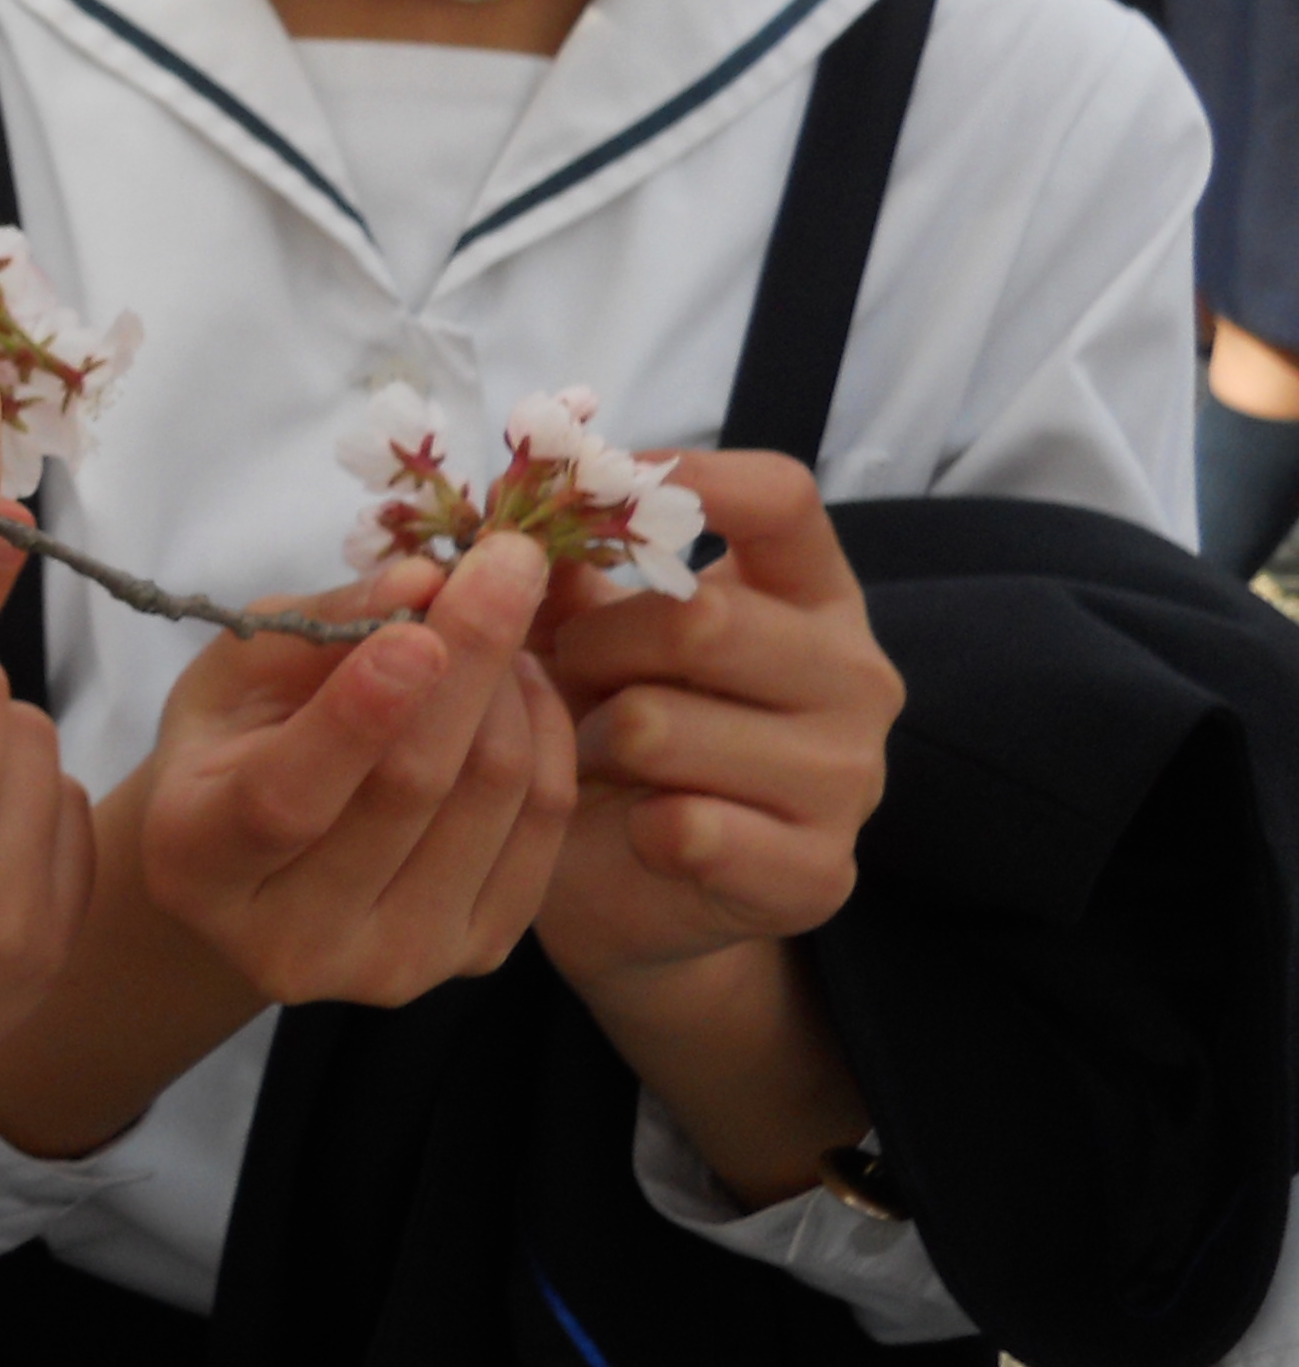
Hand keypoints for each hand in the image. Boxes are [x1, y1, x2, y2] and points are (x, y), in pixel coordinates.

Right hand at [139, 535, 574, 1007]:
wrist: (257, 862)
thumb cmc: (230, 743)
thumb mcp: (235, 671)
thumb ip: (319, 625)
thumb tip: (423, 582)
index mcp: (195, 862)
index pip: (286, 800)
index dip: (357, 716)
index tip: (416, 627)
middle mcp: (290, 941)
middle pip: (412, 791)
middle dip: (471, 657)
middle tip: (508, 559)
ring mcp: (390, 965)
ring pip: (492, 800)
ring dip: (512, 685)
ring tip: (496, 618)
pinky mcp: (472, 956)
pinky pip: (544, 827)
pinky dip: (546, 734)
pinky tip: (517, 686)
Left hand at [532, 452, 898, 995]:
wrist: (631, 886)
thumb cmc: (608, 727)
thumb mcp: (584, 629)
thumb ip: (562, 565)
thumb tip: (512, 503)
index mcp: (811, 593)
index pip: (781, 498)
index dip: (687, 479)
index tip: (597, 482)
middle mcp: (855, 675)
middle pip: (699, 617)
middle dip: (592, 645)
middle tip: (563, 673)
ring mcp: (849, 778)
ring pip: (661, 725)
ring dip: (590, 740)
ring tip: (592, 756)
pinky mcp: (817, 871)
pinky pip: (684, 827)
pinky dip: (628, 824)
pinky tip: (636, 827)